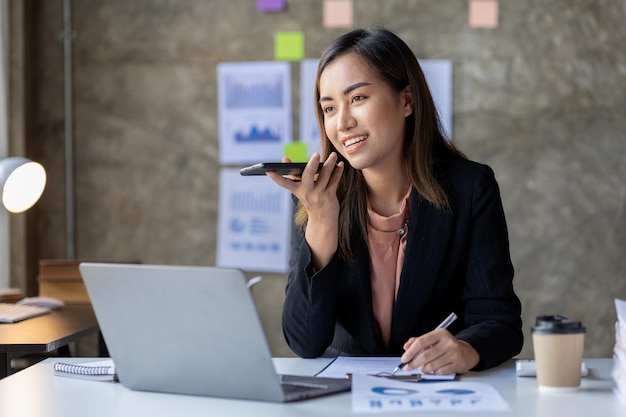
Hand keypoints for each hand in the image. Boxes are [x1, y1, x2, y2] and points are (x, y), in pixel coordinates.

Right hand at [266, 152, 343, 269]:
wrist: (322, 219)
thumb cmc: (310, 198)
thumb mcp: (300, 188)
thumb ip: (294, 173)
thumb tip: (284, 158)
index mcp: (297, 190)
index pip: (284, 183)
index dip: (276, 177)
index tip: (268, 170)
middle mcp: (307, 193)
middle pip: (308, 176)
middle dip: (312, 164)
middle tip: (316, 154)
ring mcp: (319, 195)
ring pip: (325, 176)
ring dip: (330, 164)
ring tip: (333, 155)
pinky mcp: (330, 196)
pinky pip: (334, 182)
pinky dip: (338, 172)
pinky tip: (340, 164)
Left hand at [399, 329, 479, 374]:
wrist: (467, 353)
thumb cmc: (446, 346)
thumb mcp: (434, 339)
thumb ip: (418, 341)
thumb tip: (406, 347)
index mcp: (440, 333)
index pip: (421, 342)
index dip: (411, 351)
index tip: (404, 358)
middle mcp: (448, 342)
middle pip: (426, 355)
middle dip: (414, 363)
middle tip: (407, 367)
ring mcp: (454, 353)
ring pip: (432, 365)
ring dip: (423, 369)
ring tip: (421, 368)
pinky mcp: (458, 364)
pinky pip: (440, 371)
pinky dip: (434, 372)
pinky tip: (434, 370)